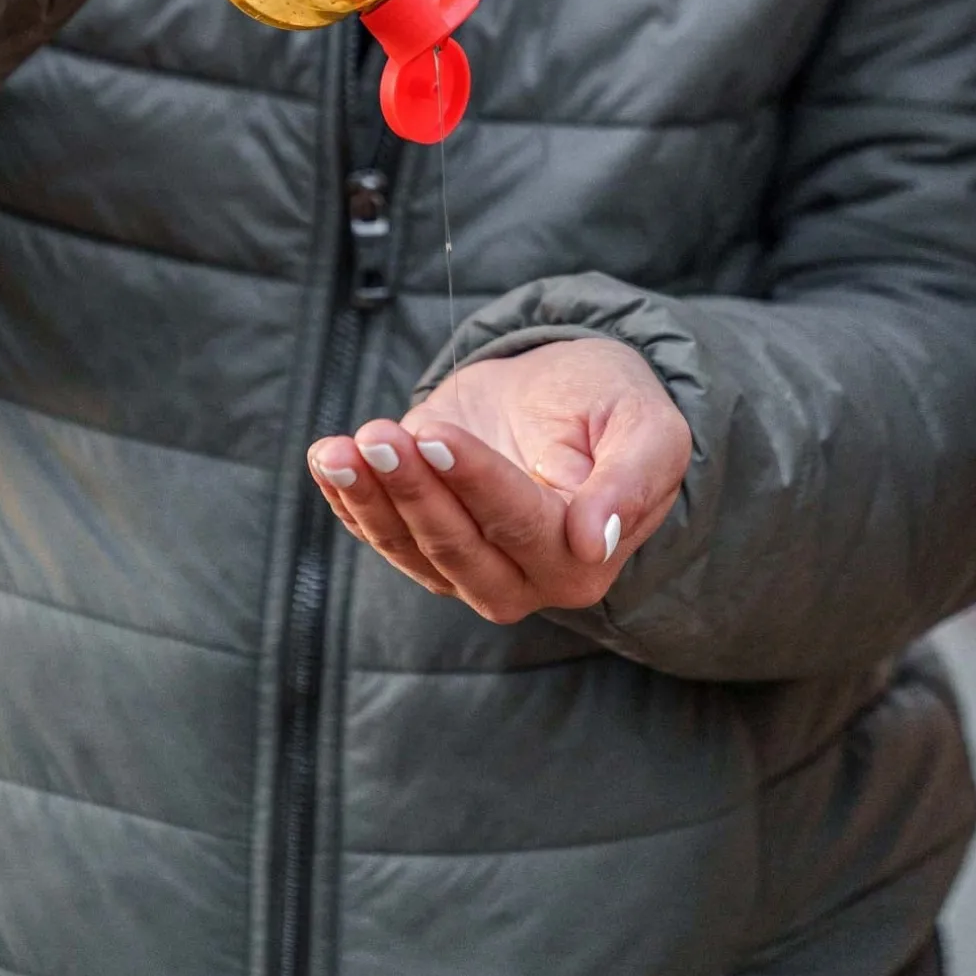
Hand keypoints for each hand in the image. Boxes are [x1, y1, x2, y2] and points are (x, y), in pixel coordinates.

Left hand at [308, 338, 691, 622]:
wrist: (570, 396)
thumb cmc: (615, 406)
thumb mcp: (648, 428)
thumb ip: (630, 482)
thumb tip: (594, 544)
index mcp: (585, 558)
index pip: (522, 525)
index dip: (475, 481)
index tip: (434, 431)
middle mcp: (527, 580)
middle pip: (458, 547)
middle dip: (412, 490)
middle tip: (379, 433)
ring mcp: (470, 569)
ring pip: (410, 549)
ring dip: (368, 498)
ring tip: (339, 448)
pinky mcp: (427, 544)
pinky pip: (380, 535)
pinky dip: (347, 501)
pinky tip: (328, 460)